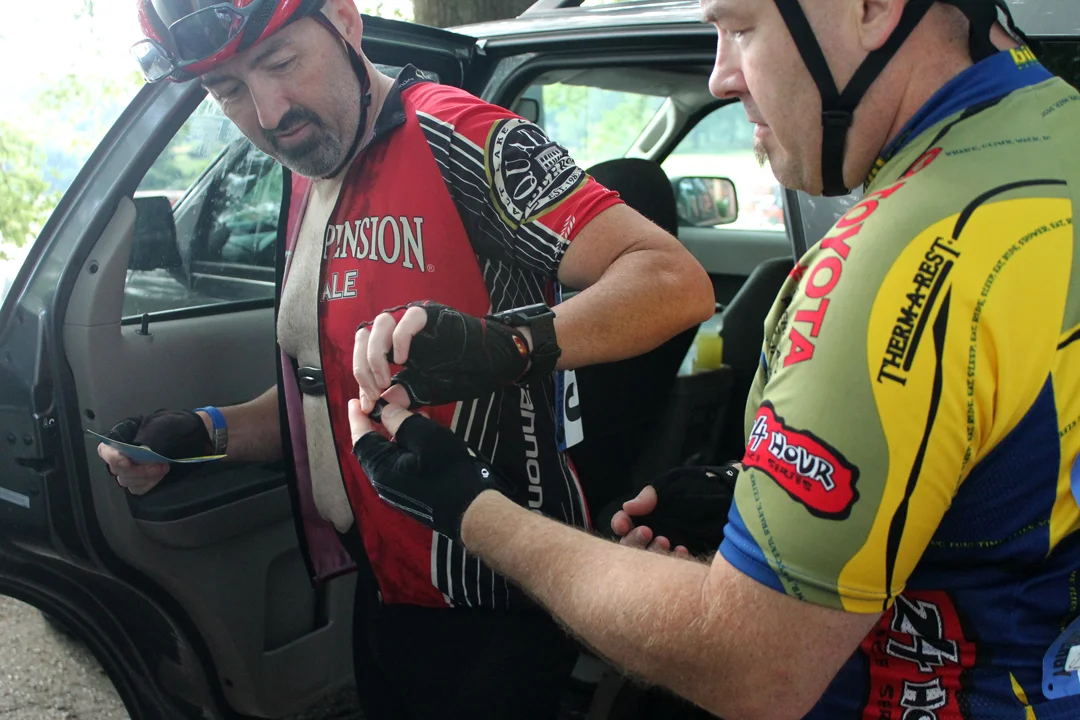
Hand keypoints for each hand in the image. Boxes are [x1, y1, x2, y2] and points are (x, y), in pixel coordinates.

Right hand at [96, 410, 212, 495]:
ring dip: (145, 477)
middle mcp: (122, 454)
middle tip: (160, 465)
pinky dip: (148, 484)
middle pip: (117, 469)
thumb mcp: (164, 423)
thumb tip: (142, 448)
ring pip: (126, 480)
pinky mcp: (140, 480)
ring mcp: (130, 469)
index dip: (112, 457)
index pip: (105, 449)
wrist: (190, 437)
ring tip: (164, 468)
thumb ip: (150, 435)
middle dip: (138, 469)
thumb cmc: (175, 426)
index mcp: (123, 436)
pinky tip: (160, 476)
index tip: (126, 461)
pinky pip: (137, 488)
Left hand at [348, 399, 523, 541]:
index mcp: (382, 469)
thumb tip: (385, 411)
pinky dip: (407, 446)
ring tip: (409, 413)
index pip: (362, 439)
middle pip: (374, 448)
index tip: (354, 402)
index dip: (357, 418)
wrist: (474, 509)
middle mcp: (384, 482)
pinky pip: (402, 464)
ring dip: (396, 433)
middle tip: (385, 403)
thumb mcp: (426, 438)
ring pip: (390, 455)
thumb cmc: (449, 471)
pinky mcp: (412, 493)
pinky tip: (422, 436)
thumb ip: (402, 422)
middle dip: (379, 423)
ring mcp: (398, 490)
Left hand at [353, 301, 530, 413]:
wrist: (492, 364)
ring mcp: (415, 318)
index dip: (361, 376)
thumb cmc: (459, 374)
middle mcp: (400, 327)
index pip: (363, 351)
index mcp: (394, 343)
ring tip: (388, 378)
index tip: (369, 401)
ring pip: (380, 323)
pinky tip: (403, 361)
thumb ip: (398, 394)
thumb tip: (375, 404)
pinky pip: (408, 319)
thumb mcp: (421, 389)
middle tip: (377, 390)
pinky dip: (400, 340)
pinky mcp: (432, 313)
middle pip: (364, 335)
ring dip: (377, 354)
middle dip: (364, 367)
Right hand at [607, 465, 738, 557]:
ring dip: (652, 554)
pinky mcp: (690, 561)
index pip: (624, 523)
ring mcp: (672, 547)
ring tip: (667, 543)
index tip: (624, 524)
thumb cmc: (704, 486)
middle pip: (630, 546)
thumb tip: (628, 507)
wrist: (738, 497)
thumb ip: (651, 495)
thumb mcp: (676, 484)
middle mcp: (656, 531)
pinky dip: (674, 563)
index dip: (620, 524)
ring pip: (649, 561)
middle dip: (634, 541)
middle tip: (649, 532)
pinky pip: (674, 571)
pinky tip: (684, 552)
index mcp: (649, 513)